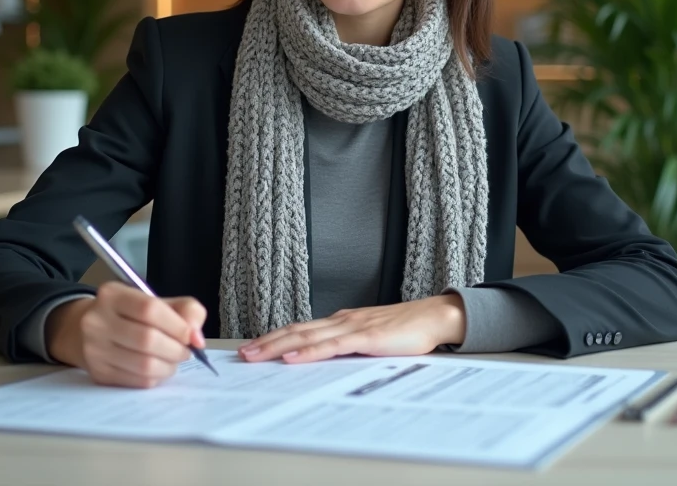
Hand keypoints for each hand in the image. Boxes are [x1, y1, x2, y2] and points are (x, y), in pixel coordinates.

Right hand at [46, 282, 207, 388]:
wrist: (87, 331)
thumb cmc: (131, 315)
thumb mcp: (158, 302)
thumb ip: (186, 311)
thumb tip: (197, 338)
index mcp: (112, 295)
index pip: (149, 309)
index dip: (176, 325)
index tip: (190, 335)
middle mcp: (97, 321)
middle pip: (147, 339)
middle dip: (176, 349)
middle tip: (185, 351)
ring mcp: (94, 349)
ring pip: (143, 365)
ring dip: (168, 366)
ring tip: (173, 360)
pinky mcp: (98, 373)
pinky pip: (137, 381)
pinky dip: (156, 377)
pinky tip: (158, 369)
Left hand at [238, 294, 465, 364]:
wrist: (433, 316)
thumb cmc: (406, 329)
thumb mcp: (371, 338)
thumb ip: (349, 346)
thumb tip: (327, 359)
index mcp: (342, 321)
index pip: (301, 328)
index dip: (275, 337)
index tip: (254, 346)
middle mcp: (341, 320)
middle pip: (296, 330)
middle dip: (267, 342)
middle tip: (242, 353)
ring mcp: (352, 327)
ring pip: (307, 336)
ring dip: (278, 346)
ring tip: (256, 355)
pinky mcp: (365, 337)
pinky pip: (331, 345)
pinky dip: (308, 351)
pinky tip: (293, 357)